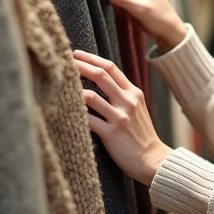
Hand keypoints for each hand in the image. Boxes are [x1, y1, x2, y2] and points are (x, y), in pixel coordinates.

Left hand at [74, 50, 172, 186]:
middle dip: (80, 66)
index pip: (111, 67)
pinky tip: (65, 110)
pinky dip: (76, 113)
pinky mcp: (112, 134)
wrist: (152, 159)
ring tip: (60, 85)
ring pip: (91, 96)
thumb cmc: (140, 134)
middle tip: (65, 62)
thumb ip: (122, 94)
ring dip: (73, 89)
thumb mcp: (137, 108)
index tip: (76, 54)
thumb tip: (99, 80)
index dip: (91, 58)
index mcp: (133, 93)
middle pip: (101, 75)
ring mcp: (120, 117)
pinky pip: (89, 120)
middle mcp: (128, 101)